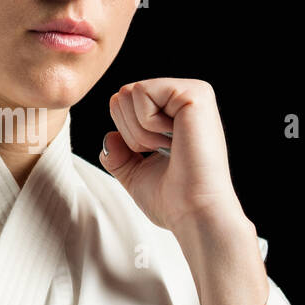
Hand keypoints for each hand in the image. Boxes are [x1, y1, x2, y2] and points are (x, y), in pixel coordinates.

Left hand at [98, 78, 247, 233]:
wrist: (194, 212)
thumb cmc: (173, 200)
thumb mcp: (137, 175)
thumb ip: (120, 155)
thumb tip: (109, 136)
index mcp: (175, 112)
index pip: (124, 105)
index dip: (126, 135)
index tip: (156, 155)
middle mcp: (186, 97)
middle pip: (123, 95)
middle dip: (130, 132)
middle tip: (163, 152)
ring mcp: (192, 92)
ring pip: (129, 92)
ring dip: (139, 131)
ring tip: (170, 147)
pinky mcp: (194, 93)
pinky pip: (141, 92)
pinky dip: (147, 124)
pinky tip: (174, 140)